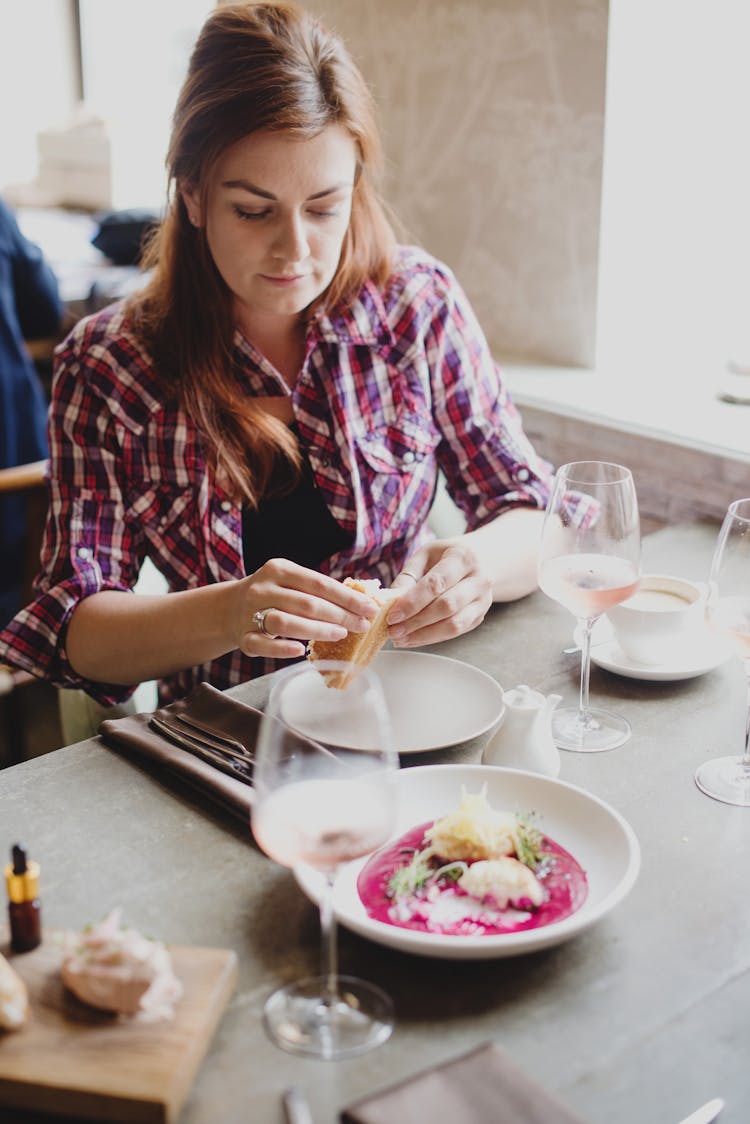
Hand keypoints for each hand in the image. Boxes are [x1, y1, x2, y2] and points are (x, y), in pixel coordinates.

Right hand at [235, 559, 377, 657]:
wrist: (229, 608)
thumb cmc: (273, 594)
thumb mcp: (290, 581)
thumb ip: (318, 589)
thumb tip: (361, 602)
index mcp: (279, 569)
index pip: (320, 583)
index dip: (347, 598)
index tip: (370, 608)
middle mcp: (263, 588)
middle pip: (307, 603)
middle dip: (340, 616)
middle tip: (362, 626)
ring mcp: (250, 613)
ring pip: (286, 622)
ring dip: (317, 630)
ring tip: (340, 634)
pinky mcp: (244, 637)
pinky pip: (263, 645)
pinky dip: (282, 650)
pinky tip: (301, 651)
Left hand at [387, 540, 492, 646]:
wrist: (479, 560)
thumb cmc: (446, 556)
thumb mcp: (425, 556)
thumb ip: (408, 577)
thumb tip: (390, 602)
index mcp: (463, 557)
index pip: (436, 583)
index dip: (413, 602)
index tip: (392, 615)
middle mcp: (479, 579)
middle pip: (447, 606)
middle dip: (416, 621)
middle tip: (393, 630)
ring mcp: (483, 600)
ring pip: (454, 624)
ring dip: (424, 635)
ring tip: (400, 638)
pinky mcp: (479, 616)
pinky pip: (456, 632)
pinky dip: (432, 638)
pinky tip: (413, 638)